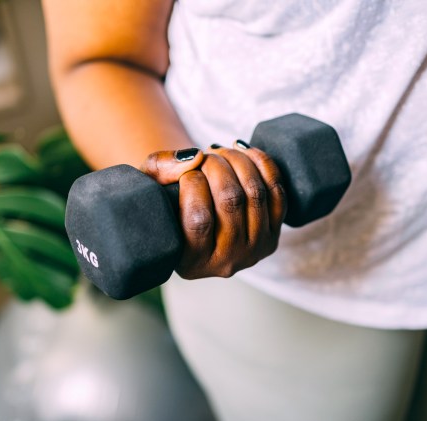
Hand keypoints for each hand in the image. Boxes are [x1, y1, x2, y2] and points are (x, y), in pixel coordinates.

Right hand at [141, 141, 286, 278]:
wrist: (192, 216)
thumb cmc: (165, 203)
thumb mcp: (148, 188)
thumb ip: (160, 169)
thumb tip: (194, 157)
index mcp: (191, 263)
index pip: (199, 220)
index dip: (193, 183)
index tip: (186, 172)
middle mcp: (226, 263)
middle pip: (231, 202)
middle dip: (216, 166)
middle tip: (204, 156)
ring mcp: (255, 250)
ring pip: (255, 194)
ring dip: (237, 161)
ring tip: (219, 153)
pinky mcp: (274, 234)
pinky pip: (277, 193)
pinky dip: (263, 164)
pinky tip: (243, 151)